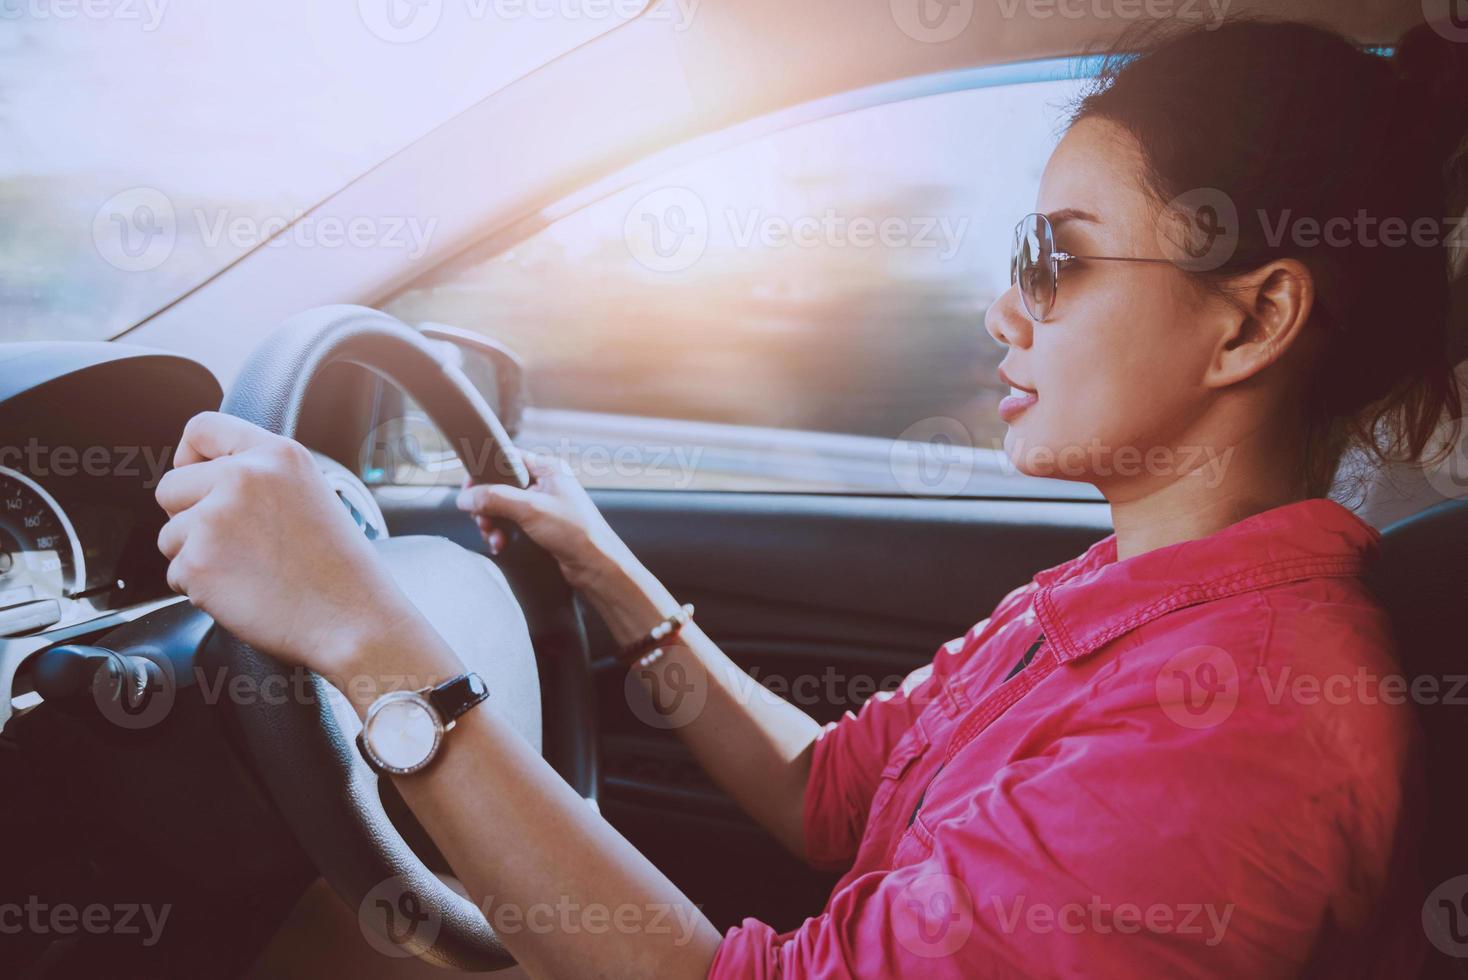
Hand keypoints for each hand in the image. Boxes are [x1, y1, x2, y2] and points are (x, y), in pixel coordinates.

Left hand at [155, 412, 453, 680]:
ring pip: (170, 536)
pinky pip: (175, 574)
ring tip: (247, 570)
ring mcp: (215, 518)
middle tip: (233, 543)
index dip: (189, 457)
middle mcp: (242, 477)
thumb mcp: (312, 493)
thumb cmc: (340, 571)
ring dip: (196, 556)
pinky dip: (200, 589)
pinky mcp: (198, 561)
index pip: (201, 429)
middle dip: (189, 517)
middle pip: (171, 487)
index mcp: (276, 455)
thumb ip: (261, 476)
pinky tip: (243, 591)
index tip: (196, 478)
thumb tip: (210, 478)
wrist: (353, 619)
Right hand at [456, 452, 629, 591]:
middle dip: (487, 505)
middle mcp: (546, 483)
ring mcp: (544, 504)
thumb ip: (495, 499)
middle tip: (482, 519)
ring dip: (493, 522)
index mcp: (548, 468)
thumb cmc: (577, 532)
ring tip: (492, 536)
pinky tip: (501, 544)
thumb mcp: (530, 509)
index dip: (486, 472)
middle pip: (501, 485)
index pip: (508, 458)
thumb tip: (467, 497)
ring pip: (504, 507)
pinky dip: (503, 533)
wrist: (596, 565)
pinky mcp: (542, 525)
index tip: (469, 488)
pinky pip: (513, 523)